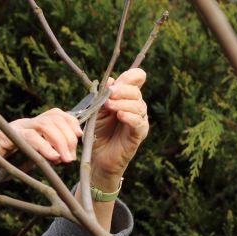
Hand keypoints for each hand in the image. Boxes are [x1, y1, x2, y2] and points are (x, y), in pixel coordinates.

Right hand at [0, 108, 83, 186]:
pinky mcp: (7, 136)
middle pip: (54, 118)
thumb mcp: (27, 160)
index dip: (71, 122)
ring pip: (45, 125)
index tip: (79, 137)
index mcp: (30, 126)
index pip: (56, 114)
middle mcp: (24, 123)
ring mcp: (15, 127)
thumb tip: (64, 157)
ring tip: (65, 159)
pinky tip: (53, 157)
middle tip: (71, 156)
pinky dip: (44, 147)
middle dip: (67, 136)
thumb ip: (44, 156)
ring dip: (59, 142)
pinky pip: (30, 137)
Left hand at [91, 68, 149, 187]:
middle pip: (136, 92)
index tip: (116, 81)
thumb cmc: (98, 134)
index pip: (137, 79)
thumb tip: (109, 80)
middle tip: (109, 95)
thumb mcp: (97, 112)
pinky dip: (129, 117)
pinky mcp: (139, 134)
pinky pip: (138, 122)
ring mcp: (139, 120)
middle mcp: (136, 107)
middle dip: (122, 91)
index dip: (130, 76)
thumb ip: (103, 97)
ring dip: (123, 103)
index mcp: (126, 98)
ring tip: (109, 106)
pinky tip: (120, 115)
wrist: (98, 158)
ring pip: (138, 105)